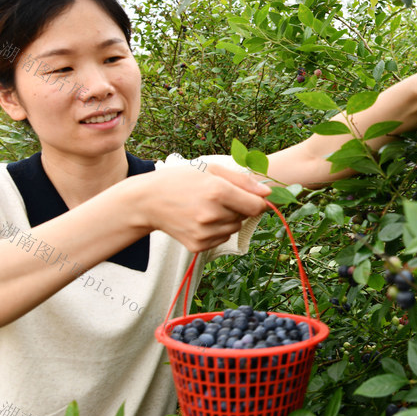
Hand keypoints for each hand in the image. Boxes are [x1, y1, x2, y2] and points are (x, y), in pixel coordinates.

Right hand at [136, 164, 270, 251]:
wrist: (148, 201)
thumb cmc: (181, 180)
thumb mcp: (212, 170)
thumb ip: (243, 180)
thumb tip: (268, 194)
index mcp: (217, 191)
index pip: (256, 205)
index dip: (258, 201)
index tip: (251, 197)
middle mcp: (212, 214)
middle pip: (245, 216)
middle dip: (238, 207)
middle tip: (217, 197)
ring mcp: (204, 232)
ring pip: (234, 228)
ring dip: (228, 218)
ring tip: (207, 207)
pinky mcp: (198, 245)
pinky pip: (222, 238)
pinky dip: (217, 230)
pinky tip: (200, 219)